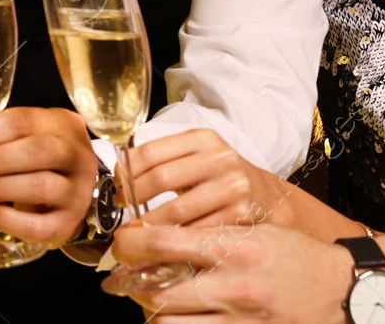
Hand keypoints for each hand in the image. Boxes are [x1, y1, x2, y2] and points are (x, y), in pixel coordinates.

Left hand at [0, 106, 97, 244]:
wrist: (73, 190)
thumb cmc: (43, 157)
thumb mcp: (33, 132)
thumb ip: (4, 131)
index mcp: (64, 125)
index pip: (25, 120)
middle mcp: (78, 157)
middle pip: (39, 151)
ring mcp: (77, 193)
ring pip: (40, 187)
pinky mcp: (67, 224)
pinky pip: (36, 226)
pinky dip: (5, 218)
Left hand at [111, 222, 351, 322]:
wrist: (343, 292)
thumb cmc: (296, 256)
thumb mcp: (254, 231)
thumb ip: (210, 236)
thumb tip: (160, 236)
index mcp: (235, 248)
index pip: (165, 242)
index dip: (131, 243)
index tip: (122, 242)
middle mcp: (233, 286)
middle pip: (158, 290)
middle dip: (131, 285)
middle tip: (121, 277)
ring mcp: (239, 318)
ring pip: (170, 322)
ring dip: (152, 310)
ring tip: (147, 298)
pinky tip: (176, 316)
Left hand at [123, 129, 282, 227]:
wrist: (268, 197)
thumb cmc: (221, 177)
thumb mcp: (198, 157)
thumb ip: (165, 160)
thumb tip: (119, 177)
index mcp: (203, 139)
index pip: (152, 151)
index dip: (127, 170)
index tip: (116, 185)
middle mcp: (220, 159)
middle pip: (161, 178)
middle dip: (134, 197)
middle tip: (122, 211)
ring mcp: (233, 186)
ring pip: (178, 210)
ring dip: (151, 225)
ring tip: (137, 231)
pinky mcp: (241, 214)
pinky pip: (197, 232)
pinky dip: (176, 240)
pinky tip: (164, 245)